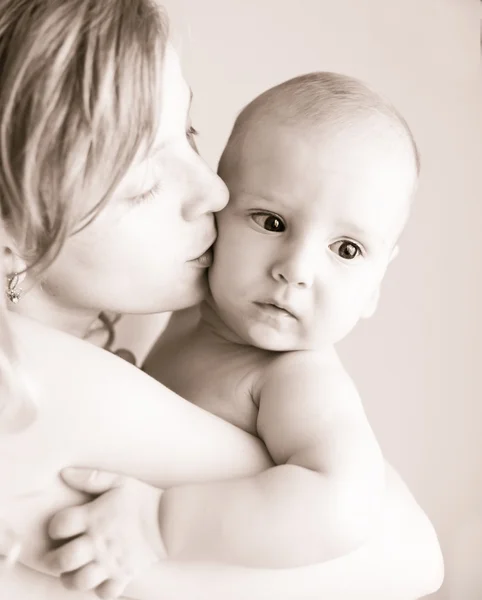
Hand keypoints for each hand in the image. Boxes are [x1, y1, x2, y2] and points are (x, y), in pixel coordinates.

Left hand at [45, 467, 165, 598]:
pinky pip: (104, 593)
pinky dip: (99, 589)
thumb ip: (90, 478)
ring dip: (71, 578)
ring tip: (74, 571)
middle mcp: (97, 542)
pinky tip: (99, 579)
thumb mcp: (118, 481)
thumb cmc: (144, 499)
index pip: (59, 525)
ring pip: (78, 581)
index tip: (60, 528)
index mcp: (94, 517)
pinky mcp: (123, 575)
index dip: (54, 527)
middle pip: (62, 560)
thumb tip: (64, 473)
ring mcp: (109, 562)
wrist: (171, 520)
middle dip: (53, 560)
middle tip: (57, 556)